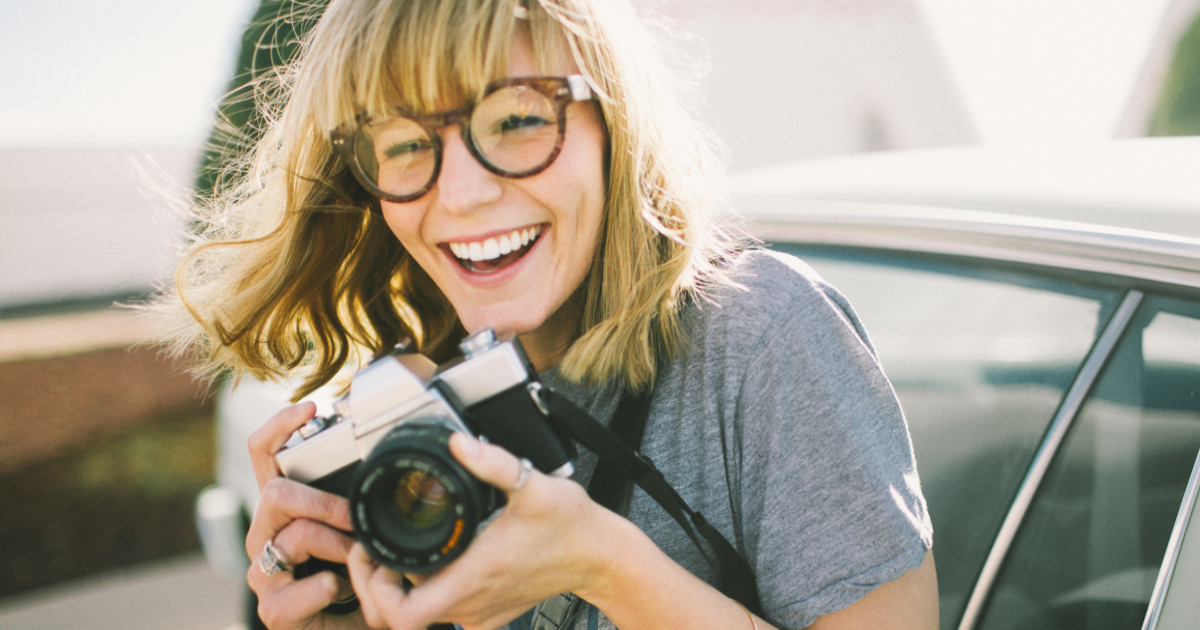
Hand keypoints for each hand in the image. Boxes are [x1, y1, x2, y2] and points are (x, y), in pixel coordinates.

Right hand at [245, 402, 366, 629]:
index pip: (264, 455)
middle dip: (323, 502)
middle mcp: (266, 535)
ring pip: (292, 537)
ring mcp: (265, 572)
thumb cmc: (358, 578)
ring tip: (357, 560)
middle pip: (275, 493)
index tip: (310, 407)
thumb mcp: (364, 532)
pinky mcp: (271, 609)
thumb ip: (363, 500)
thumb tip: (387, 458)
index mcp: (285, 509)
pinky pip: (294, 590)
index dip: (279, 426)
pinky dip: (324, 589)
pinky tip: (338, 590)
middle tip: (356, 518)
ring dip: (335, 545)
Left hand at [347, 432, 621, 629]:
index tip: (373, 553)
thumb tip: (458, 444)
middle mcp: (471, 603)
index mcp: (472, 575)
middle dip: (375, 586)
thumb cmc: (570, 524)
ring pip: (420, 617)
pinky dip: (428, 597)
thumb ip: (492, 462)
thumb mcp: (532, 485)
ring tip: (398, 555)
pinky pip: (447, 616)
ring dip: (399, 590)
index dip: (373, 587)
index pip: (400, 613)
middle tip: (377, 551)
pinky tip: (433, 567)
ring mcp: (480, 614)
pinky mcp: (491, 616)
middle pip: (397, 618)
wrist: (600, 555)